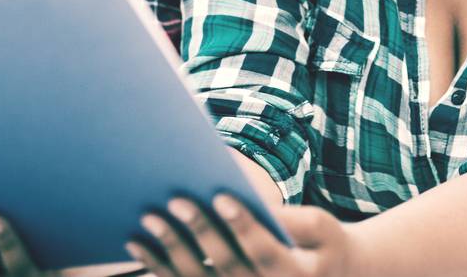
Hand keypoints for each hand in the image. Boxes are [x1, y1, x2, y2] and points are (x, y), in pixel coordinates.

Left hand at [128, 194, 358, 276]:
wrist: (326, 276)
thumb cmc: (321, 244)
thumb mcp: (322, 227)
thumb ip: (294, 221)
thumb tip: (259, 207)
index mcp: (296, 275)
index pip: (264, 251)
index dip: (243, 225)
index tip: (222, 197)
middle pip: (226, 266)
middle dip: (200, 231)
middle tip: (177, 200)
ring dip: (170, 251)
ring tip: (150, 218)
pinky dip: (159, 265)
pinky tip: (139, 243)